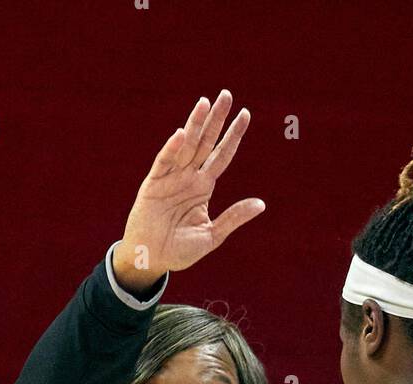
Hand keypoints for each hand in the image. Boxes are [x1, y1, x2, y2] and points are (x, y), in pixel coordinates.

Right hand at [113, 90, 263, 293]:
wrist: (151, 259)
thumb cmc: (179, 250)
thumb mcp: (212, 235)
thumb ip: (234, 217)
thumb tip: (261, 204)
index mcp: (204, 186)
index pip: (222, 155)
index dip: (233, 135)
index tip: (245, 114)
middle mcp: (189, 177)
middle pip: (206, 142)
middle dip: (216, 120)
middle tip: (226, 95)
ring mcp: (171, 178)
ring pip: (186, 146)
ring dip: (195, 124)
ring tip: (205, 103)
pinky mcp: (153, 184)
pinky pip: (164, 162)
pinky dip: (172, 148)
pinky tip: (182, 134)